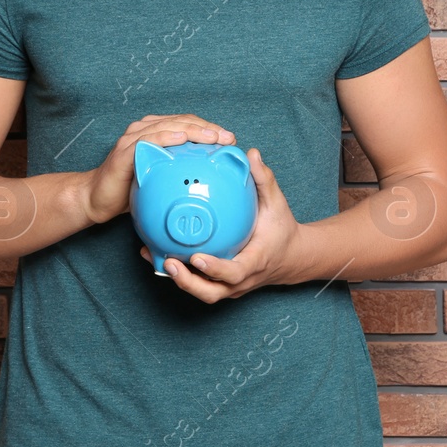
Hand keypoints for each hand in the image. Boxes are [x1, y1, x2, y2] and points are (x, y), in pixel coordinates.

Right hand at [84, 114, 236, 224]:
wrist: (96, 200)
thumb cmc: (129, 189)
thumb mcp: (159, 180)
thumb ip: (179, 173)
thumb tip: (210, 182)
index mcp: (155, 132)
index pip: (188, 123)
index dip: (210, 128)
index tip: (230, 139)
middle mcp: (144, 129)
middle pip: (182, 121)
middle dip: (207, 128)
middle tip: (227, 138)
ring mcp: (133, 138)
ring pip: (168, 126)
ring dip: (193, 130)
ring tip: (212, 137)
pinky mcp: (124, 151)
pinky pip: (147, 140)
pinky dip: (165, 137)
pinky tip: (181, 139)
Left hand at [141, 147, 304, 302]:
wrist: (290, 257)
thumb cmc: (281, 229)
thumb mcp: (276, 203)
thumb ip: (263, 179)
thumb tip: (250, 154)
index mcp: (255, 262)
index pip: (235, 272)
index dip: (215, 269)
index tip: (196, 258)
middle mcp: (241, 280)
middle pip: (212, 292)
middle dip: (188, 282)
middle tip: (169, 263)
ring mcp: (230, 286)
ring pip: (202, 291)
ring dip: (179, 280)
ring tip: (156, 258)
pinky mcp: (221, 284)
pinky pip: (198, 283)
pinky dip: (179, 274)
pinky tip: (157, 253)